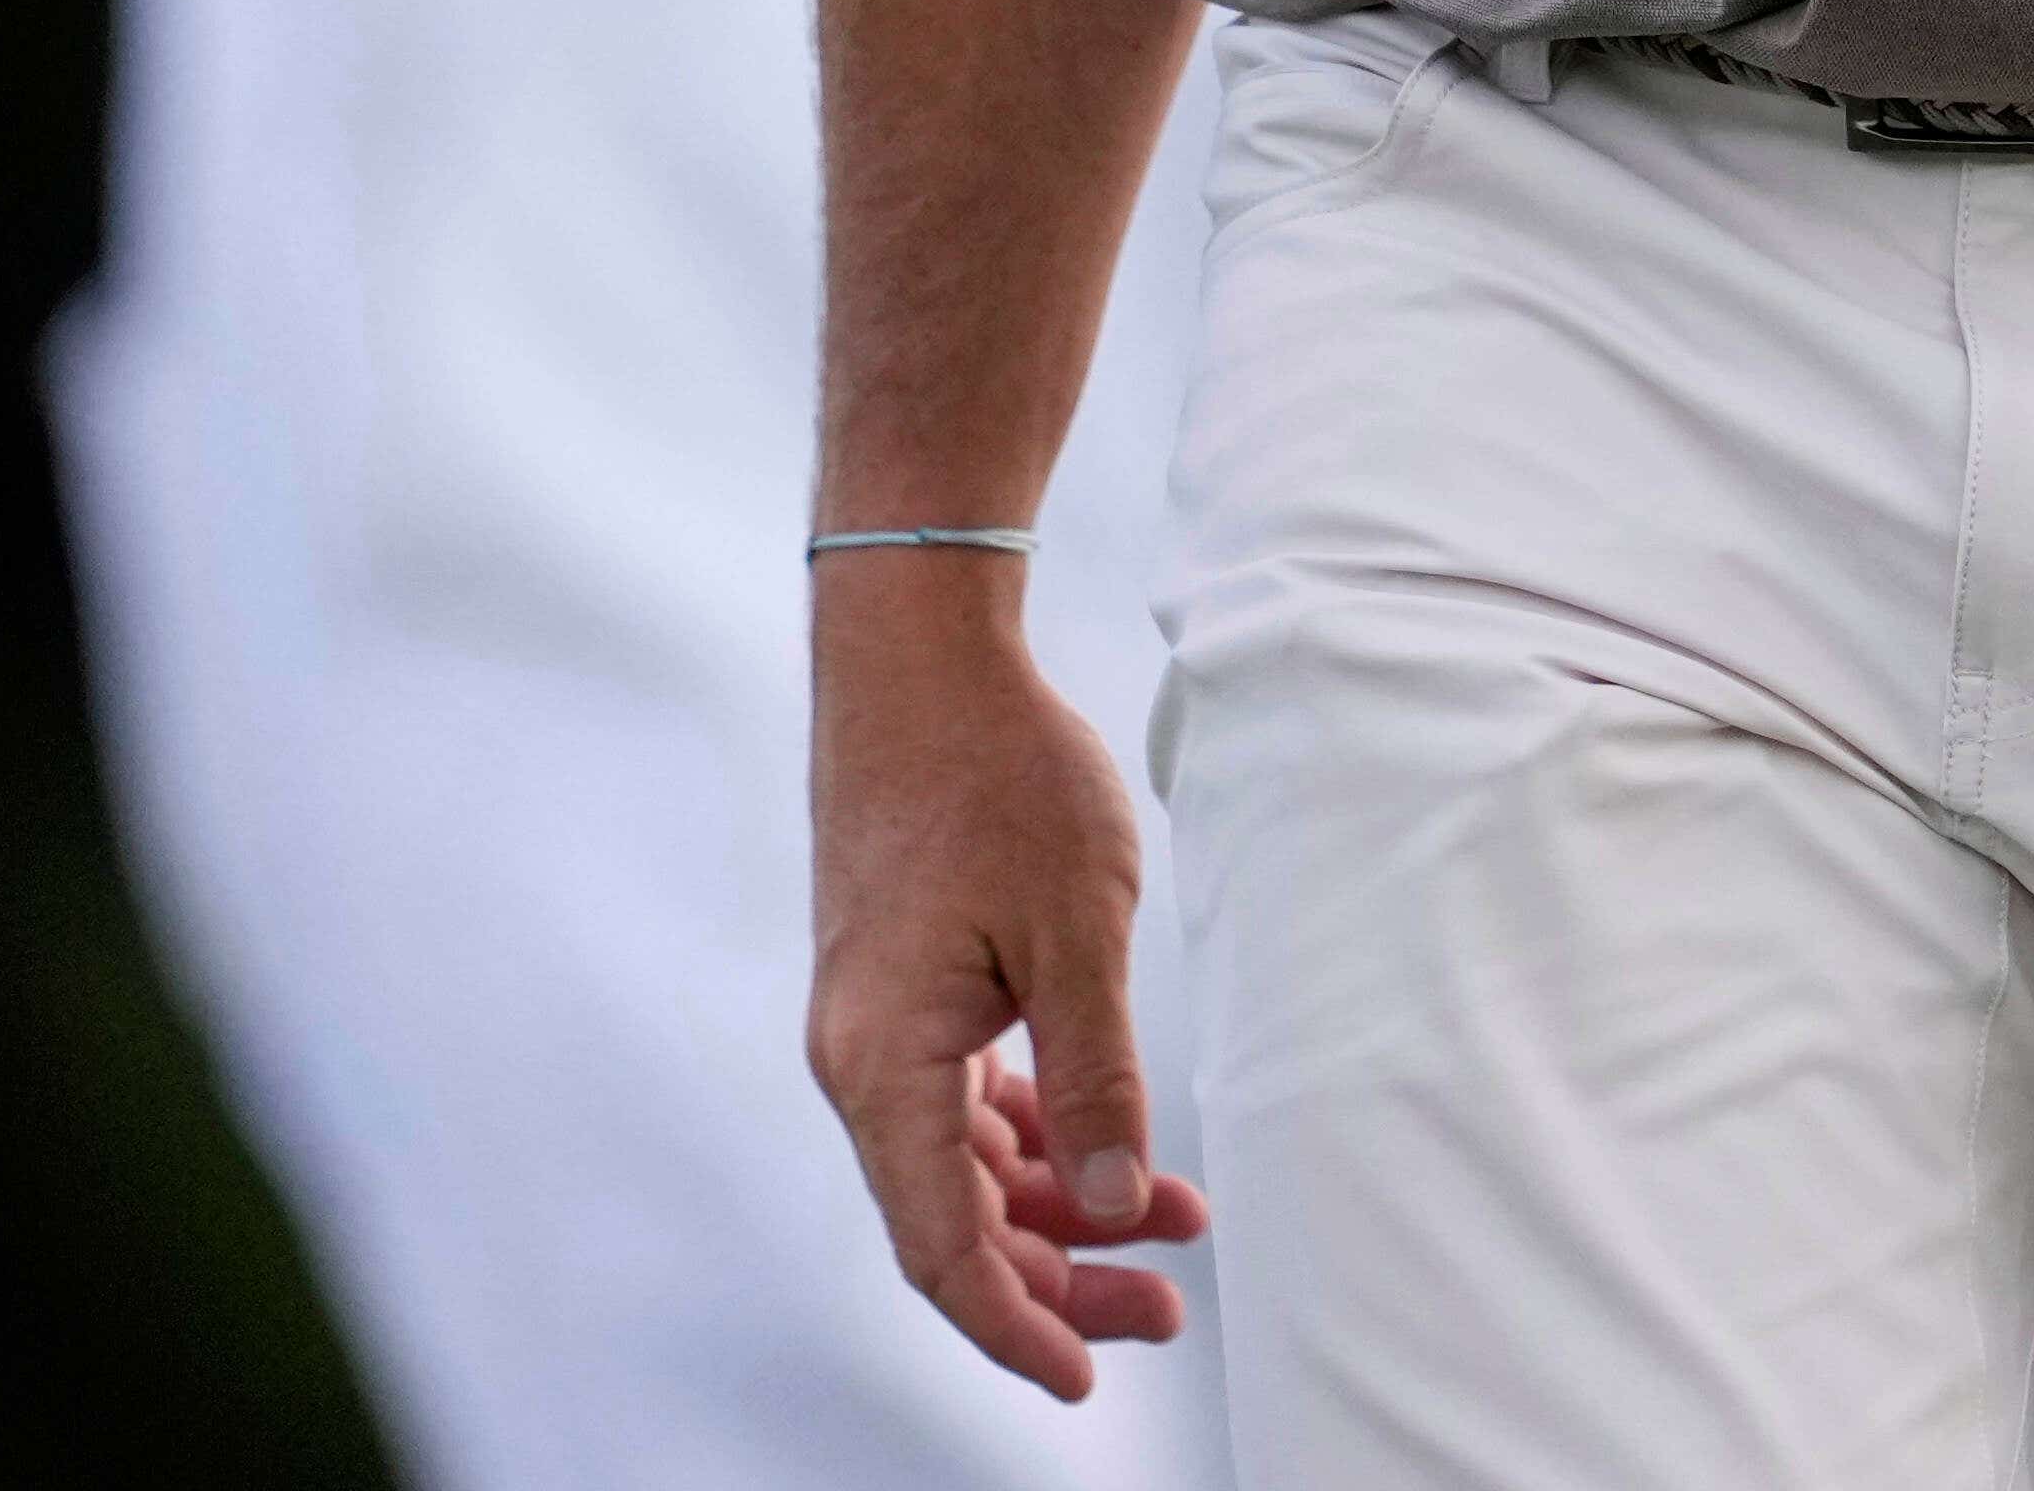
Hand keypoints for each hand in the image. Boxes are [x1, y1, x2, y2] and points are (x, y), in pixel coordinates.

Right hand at [806, 563, 1203, 1397]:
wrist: (917, 657)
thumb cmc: (997, 776)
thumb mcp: (1077, 932)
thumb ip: (1101, 1079)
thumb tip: (1125, 1206)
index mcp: (886, 1065)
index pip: (944, 1249)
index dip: (1017, 1327)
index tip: (1090, 1377)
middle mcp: (862, 1061)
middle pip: (954, 1222)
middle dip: (1058, 1278)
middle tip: (1166, 1312)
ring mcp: (877, 1025)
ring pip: (962, 1166)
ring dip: (1058, 1205)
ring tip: (1172, 1229)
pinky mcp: (901, 989)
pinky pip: (961, 1104)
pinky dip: (1036, 1135)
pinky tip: (1112, 1144)